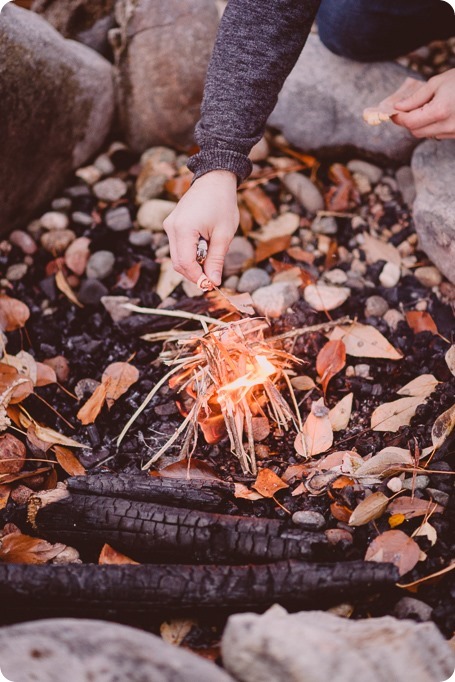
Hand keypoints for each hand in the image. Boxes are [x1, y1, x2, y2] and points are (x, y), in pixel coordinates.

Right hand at [163, 170, 238, 285]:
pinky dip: (191, 253)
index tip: (212, 285)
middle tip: (213, 278)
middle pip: (178, 263)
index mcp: (183, 229)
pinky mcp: (172, 224)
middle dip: (195, 273)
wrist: (215, 179)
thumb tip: (213, 282)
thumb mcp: (224, 234)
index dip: (197, 277)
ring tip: (212, 258)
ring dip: (194, 263)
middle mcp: (171, 227)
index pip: (185, 264)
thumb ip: (216, 260)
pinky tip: (205, 247)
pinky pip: (178, 246)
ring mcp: (169, 225)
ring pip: (177, 256)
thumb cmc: (222, 204)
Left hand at [392, 69, 454, 138]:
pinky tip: (439, 112)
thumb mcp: (437, 82)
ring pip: (426, 134)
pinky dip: (432, 126)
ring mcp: (454, 132)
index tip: (393, 111)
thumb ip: (415, 97)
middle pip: (415, 132)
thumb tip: (398, 108)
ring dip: (420, 124)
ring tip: (426, 107)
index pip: (410, 122)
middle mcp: (447, 125)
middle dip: (408, 121)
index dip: (398, 117)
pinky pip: (438, 134)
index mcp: (440, 110)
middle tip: (406, 109)